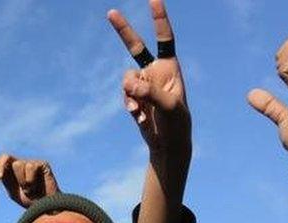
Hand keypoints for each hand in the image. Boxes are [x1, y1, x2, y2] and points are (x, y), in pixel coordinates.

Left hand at [0, 151, 58, 207]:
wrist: (46, 208)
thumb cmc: (30, 201)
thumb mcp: (14, 192)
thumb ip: (6, 179)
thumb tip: (0, 171)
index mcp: (9, 173)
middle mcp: (19, 165)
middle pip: (5, 158)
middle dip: (0, 167)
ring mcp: (30, 163)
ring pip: (18, 165)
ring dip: (22, 181)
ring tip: (30, 189)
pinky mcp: (41, 163)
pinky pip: (30, 167)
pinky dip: (31, 180)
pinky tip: (37, 186)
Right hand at [108, 0, 190, 156]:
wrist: (168, 144)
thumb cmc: (176, 123)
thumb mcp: (168, 107)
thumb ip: (150, 92)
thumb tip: (130, 84)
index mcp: (170, 68)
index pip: (165, 38)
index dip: (159, 19)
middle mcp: (155, 72)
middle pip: (135, 46)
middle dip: (123, 30)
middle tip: (110, 12)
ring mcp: (143, 84)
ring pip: (126, 78)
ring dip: (131, 94)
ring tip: (140, 110)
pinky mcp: (134, 97)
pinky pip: (124, 94)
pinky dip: (129, 105)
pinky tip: (139, 117)